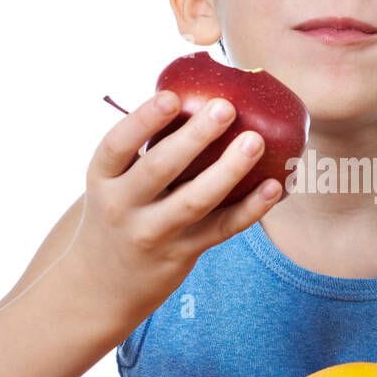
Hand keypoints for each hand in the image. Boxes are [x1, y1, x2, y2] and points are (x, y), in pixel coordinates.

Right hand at [62, 89, 281, 321]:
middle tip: (226, 107)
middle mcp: (122, 206)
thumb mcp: (113, 181)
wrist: (102, 282)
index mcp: (103, 178)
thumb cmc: (119, 212)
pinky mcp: (181, 254)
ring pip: (194, 201)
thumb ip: (145, 149)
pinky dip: (249, 209)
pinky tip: (273, 187)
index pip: (117, 145)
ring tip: (256, 141)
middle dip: (194, 137)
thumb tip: (198, 93)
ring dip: (228, 171)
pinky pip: (220, 229)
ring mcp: (153, 233)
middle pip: (159, 168)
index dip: (143, 120)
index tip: (172, 96)